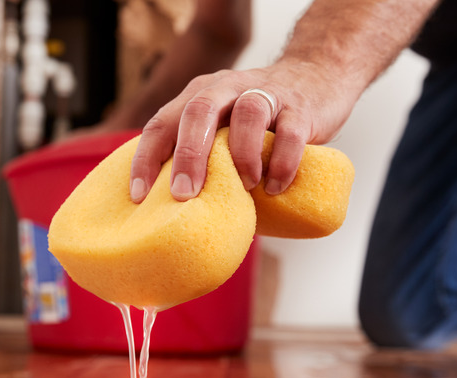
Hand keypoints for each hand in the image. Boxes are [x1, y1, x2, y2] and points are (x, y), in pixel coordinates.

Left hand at [128, 60, 357, 202]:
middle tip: (184, 194)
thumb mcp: (224, 129)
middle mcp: (227, 88)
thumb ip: (206, 160)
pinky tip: (275, 187)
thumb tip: (183, 221)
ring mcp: (266, 93)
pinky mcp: (300, 107)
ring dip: (240, 154)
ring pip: (248, 112)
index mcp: (199, 96)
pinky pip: (290, 132)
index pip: (161, 122)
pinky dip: (281, 161)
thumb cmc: (259, 121)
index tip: (139, 195)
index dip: (146, 158)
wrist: (317, 78)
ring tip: (245, 187)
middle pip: (199, 111)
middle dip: (188, 155)